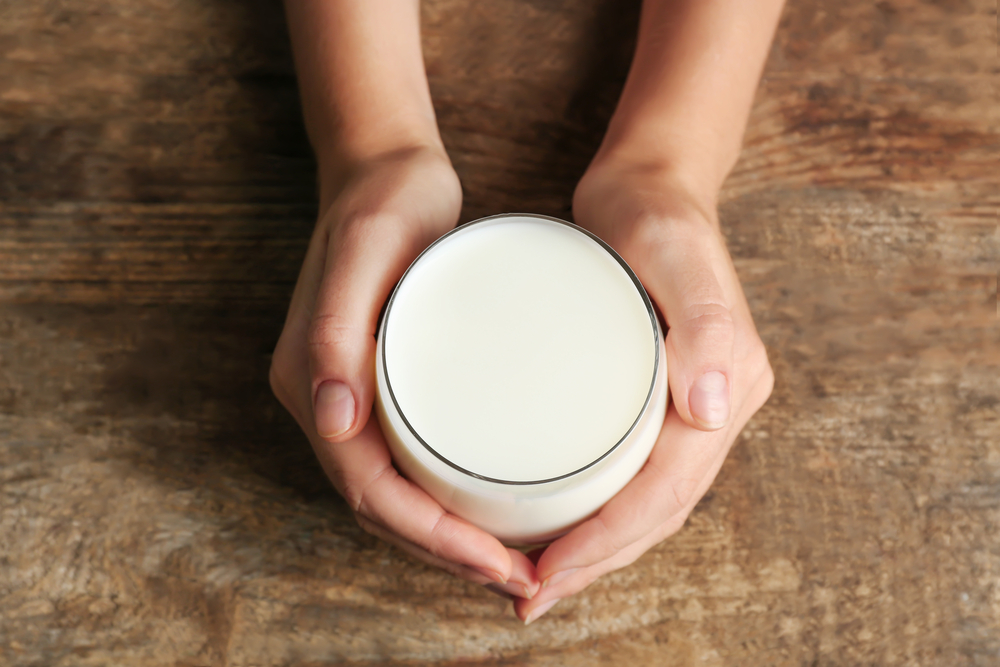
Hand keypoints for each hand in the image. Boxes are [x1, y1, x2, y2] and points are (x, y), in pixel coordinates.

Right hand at [270, 146, 540, 599]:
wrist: (385, 169)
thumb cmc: (382, 204)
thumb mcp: (365, 251)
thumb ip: (336, 333)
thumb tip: (331, 421)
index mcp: (311, 384)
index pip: (369, 492)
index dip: (432, 539)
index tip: (497, 564)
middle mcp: (326, 402)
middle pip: (384, 510)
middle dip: (448, 555)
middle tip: (520, 578)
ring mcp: (354, 399)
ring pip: (398, 497)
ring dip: (450, 541)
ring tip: (514, 562)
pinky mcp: (385, 387)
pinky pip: (410, 465)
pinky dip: (448, 503)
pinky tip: (492, 511)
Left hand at [514, 157, 773, 622]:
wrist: (652, 183)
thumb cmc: (654, 213)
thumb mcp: (674, 250)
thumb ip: (706, 320)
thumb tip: (715, 410)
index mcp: (730, 384)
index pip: (665, 490)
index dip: (606, 542)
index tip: (545, 574)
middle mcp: (717, 406)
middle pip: (658, 513)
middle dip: (596, 564)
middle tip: (529, 597)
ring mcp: (691, 405)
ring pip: (646, 505)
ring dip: (597, 553)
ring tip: (537, 581)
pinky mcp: (658, 397)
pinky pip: (633, 475)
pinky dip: (598, 515)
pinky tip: (558, 529)